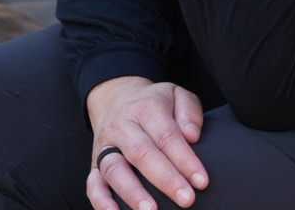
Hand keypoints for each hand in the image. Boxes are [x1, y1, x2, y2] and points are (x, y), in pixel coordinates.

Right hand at [85, 76, 208, 209]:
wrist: (116, 97)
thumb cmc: (153, 103)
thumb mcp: (176, 94)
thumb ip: (189, 111)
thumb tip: (192, 136)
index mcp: (145, 108)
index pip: (167, 136)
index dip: (185, 160)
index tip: (201, 181)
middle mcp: (122, 126)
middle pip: (142, 153)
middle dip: (165, 179)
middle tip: (186, 199)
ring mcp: (106, 146)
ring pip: (115, 169)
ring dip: (133, 193)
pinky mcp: (94, 163)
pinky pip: (93, 183)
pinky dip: (101, 200)